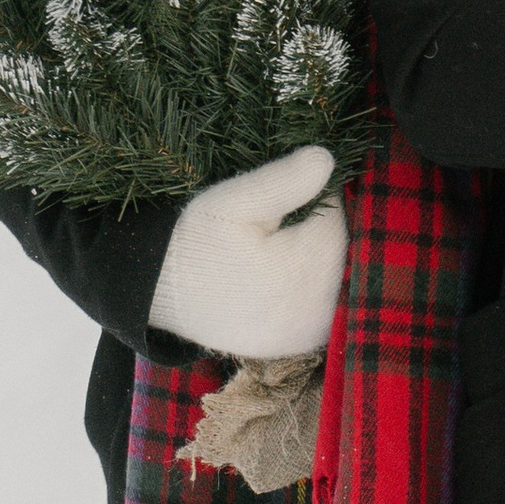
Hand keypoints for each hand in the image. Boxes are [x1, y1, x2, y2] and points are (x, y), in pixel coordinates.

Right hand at [149, 144, 345, 361]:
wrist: (161, 292)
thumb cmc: (197, 240)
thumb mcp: (233, 201)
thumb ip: (282, 181)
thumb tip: (327, 160)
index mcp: (300, 270)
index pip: (337, 218)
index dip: (314, 199)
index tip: (283, 198)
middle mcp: (313, 310)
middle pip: (343, 250)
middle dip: (319, 231)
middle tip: (274, 227)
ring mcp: (308, 333)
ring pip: (339, 275)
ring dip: (320, 258)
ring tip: (275, 250)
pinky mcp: (300, 343)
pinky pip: (327, 303)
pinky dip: (315, 285)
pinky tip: (283, 276)